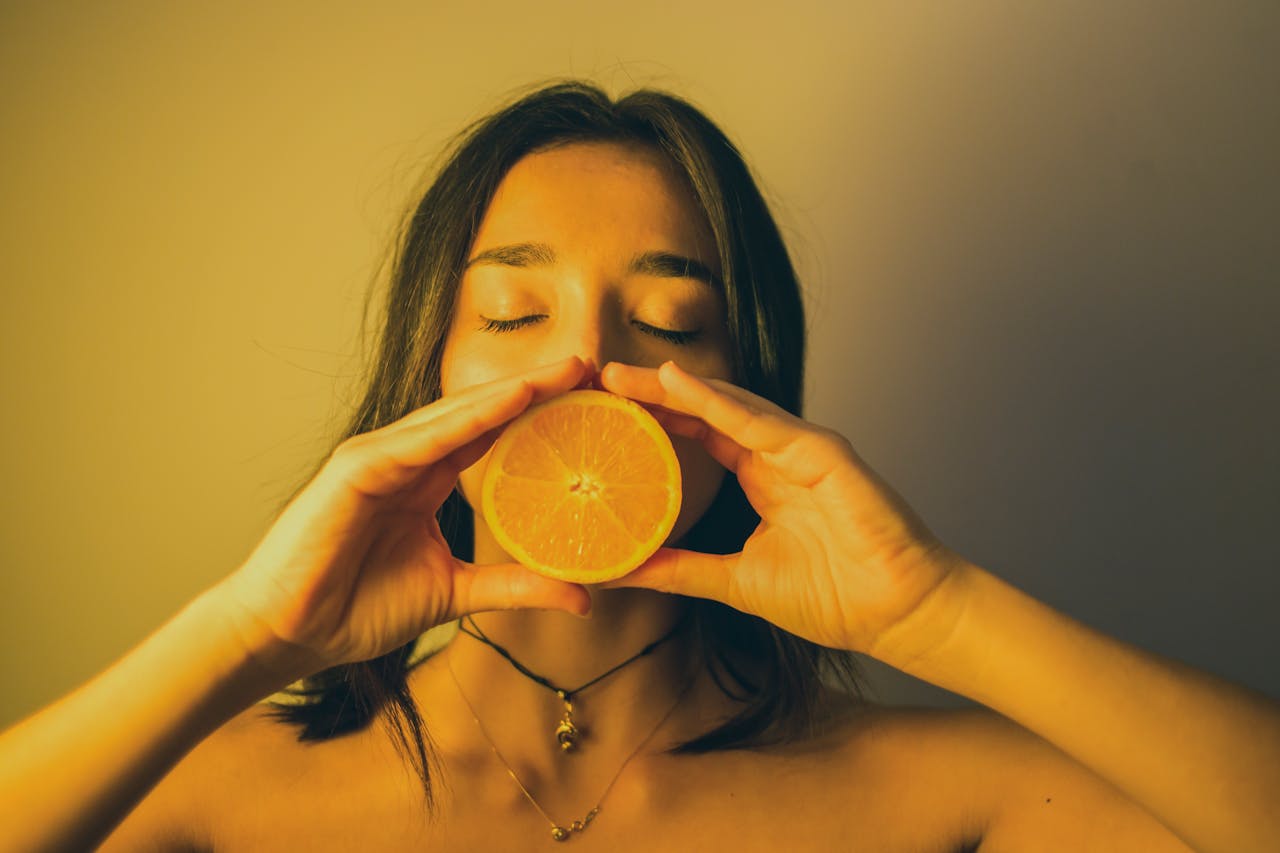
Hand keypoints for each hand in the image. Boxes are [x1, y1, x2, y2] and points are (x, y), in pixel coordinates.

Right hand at [210, 357, 595, 684]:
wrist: (291, 634)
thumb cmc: (357, 608)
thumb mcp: (456, 593)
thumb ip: (516, 586)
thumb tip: (584, 598)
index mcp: (427, 479)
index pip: (494, 434)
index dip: (542, 414)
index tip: (594, 397)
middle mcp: (407, 458)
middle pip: (482, 414)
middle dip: (537, 388)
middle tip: (591, 365)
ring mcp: (381, 457)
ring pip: (457, 415)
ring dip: (512, 391)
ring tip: (564, 371)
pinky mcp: (357, 468)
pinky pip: (422, 438)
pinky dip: (466, 418)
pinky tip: (508, 400)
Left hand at [597, 360, 965, 655]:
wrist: (897, 615)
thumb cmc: (834, 598)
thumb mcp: (734, 582)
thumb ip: (680, 569)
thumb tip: (620, 570)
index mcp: (762, 476)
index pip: (698, 433)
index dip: (653, 418)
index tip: (603, 410)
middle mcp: (778, 453)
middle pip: (705, 410)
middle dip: (653, 393)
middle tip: (599, 377)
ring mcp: (801, 448)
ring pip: (728, 404)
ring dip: (674, 388)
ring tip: (625, 376)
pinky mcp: (823, 453)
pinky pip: (761, 423)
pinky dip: (717, 402)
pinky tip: (677, 384)